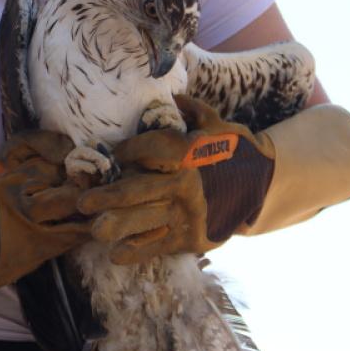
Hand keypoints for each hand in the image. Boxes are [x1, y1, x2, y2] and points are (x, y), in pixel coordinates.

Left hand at [78, 96, 274, 264]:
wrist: (267, 183)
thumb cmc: (236, 150)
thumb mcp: (218, 123)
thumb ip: (192, 109)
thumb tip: (171, 96)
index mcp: (187, 153)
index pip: (144, 150)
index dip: (121, 152)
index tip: (106, 157)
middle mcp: (184, 183)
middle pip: (136, 188)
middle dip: (107, 195)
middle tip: (82, 202)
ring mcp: (188, 212)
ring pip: (145, 220)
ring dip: (117, 225)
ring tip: (94, 230)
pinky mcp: (194, 237)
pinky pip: (160, 244)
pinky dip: (137, 251)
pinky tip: (116, 255)